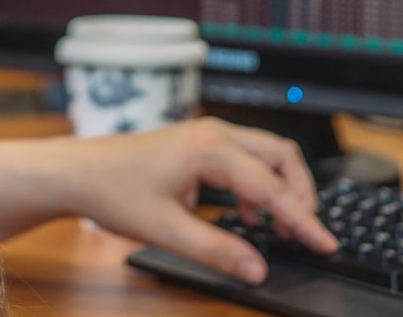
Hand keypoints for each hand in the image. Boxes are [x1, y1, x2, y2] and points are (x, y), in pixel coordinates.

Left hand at [0, 119, 335, 282]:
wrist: (76, 172)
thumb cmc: (112, 191)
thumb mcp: (165, 230)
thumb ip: (215, 250)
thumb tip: (256, 268)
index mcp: (210, 148)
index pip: (273, 188)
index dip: (303, 220)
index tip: (326, 243)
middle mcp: (213, 133)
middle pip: (281, 157)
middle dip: (300, 194)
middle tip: (307, 233)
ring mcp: (206, 135)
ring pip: (266, 154)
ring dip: (280, 188)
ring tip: (280, 228)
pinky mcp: (199, 143)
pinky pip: (246, 158)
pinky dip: (258, 185)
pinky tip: (247, 216)